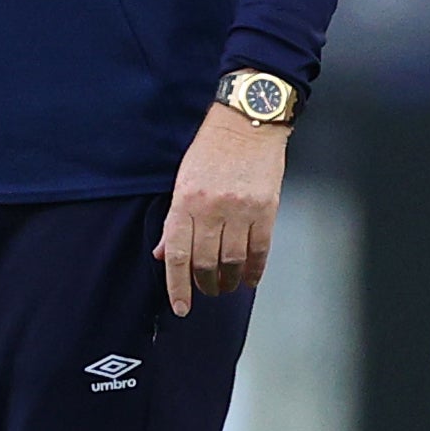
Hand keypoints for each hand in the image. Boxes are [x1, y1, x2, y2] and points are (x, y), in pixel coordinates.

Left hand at [155, 103, 288, 315]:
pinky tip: (250, 279)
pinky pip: (260, 249)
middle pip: (206, 263)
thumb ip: (174, 221)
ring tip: (227, 286)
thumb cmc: (211, 150)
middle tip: (207, 291)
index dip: (178, 287)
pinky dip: (255, 269)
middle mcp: (212, 209)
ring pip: (234, 261)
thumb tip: (163, 255)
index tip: (181, 307)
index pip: (178, 255)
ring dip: (229, 280)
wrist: (247, 122)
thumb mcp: (182, 181)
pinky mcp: (266, 209)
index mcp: (186, 202)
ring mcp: (241, 210)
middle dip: (205, 285)